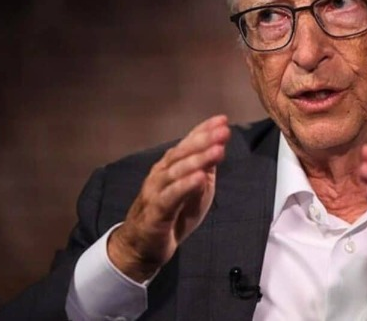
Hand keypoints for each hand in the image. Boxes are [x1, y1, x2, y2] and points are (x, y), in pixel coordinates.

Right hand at [108, 115, 230, 281]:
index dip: (203, 130)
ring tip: (218, 150)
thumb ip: (204, 169)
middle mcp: (160, 174)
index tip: (222, 120)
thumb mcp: (195, 190)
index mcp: (170, 166)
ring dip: (198, 159)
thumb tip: (219, 147)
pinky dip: (185, 186)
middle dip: (204, 140)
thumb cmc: (172, 215)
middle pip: (182, 153)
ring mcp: (155, 191)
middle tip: (223, 131)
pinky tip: (200, 177)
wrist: (143, 246)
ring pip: (177, 171)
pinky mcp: (155, 212)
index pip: (187, 143)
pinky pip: (171, 196)